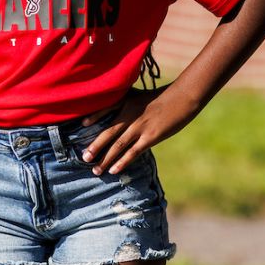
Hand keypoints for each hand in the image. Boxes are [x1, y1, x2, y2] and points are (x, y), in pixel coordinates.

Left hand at [80, 85, 199, 175]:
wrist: (182, 98)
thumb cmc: (162, 96)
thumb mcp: (140, 94)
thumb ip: (126, 100)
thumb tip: (116, 108)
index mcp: (127, 101)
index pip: (106, 108)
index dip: (94, 116)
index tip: (82, 124)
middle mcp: (129, 114)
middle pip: (108, 132)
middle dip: (95, 146)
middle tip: (84, 158)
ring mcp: (139, 127)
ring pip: (118, 145)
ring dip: (106, 159)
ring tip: (95, 170)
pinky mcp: (150, 137)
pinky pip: (133, 152)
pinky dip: (122, 162)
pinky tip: (113, 170)